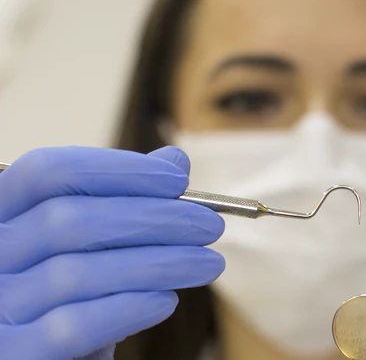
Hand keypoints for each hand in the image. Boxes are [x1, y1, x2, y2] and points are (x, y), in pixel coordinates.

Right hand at [0, 146, 224, 359]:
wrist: (57, 358)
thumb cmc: (78, 297)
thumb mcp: (97, 245)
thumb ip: (126, 200)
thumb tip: (173, 160)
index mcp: (1, 214)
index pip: (48, 172)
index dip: (117, 170)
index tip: (179, 181)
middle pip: (68, 220)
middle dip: (154, 219)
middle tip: (210, 227)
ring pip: (76, 273)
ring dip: (159, 263)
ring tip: (208, 264)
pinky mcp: (13, 356)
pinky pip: (71, 327)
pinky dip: (128, 308)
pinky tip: (167, 301)